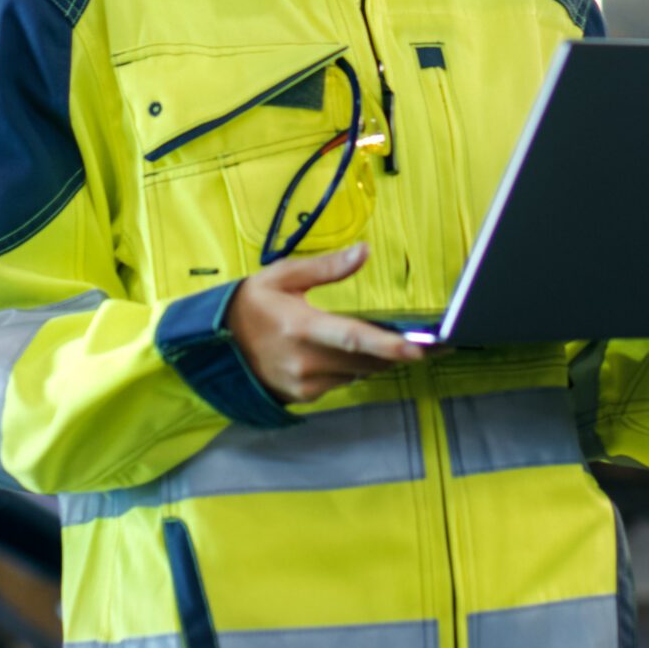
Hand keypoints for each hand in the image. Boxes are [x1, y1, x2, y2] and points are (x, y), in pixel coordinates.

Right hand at [223, 241, 431, 404]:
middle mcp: (304, 361)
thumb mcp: (283, 276)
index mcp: (300, 327)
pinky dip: (352, 368)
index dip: (388, 346)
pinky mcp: (304, 396)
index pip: (352, 338)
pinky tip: (347, 353)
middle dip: (399, 354)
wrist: (216, 344)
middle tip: (432, 344)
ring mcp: (304, 383)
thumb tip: (364, 251)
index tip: (418, 349)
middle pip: (365, 361)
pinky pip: (342, 382)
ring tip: (392, 345)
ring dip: (376, 360)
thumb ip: (327, 268)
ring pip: (357, 374)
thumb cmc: (252, 303)